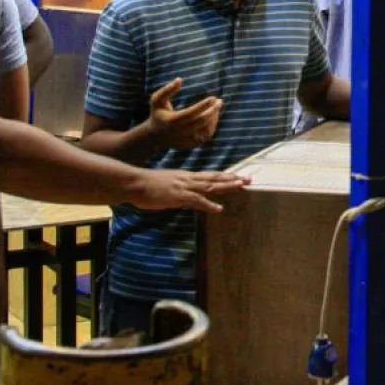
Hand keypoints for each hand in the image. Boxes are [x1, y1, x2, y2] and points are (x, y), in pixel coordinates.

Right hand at [129, 168, 250, 213]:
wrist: (134, 182)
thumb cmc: (147, 186)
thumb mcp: (168, 187)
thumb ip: (180, 193)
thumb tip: (190, 199)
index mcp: (186, 177)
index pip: (210, 175)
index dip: (225, 176)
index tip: (239, 176)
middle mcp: (188, 179)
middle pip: (215, 178)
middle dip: (233, 178)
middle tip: (250, 179)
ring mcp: (184, 186)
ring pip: (210, 186)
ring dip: (227, 186)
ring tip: (242, 186)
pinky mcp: (178, 196)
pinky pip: (196, 200)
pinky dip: (208, 204)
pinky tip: (219, 209)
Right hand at [144, 79, 221, 149]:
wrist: (155, 136)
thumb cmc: (157, 113)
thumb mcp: (157, 100)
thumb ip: (167, 89)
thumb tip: (180, 79)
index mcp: (171, 121)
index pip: (191, 113)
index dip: (203, 105)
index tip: (213, 98)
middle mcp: (179, 132)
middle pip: (201, 122)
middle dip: (213, 111)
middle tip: (219, 101)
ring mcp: (185, 140)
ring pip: (205, 131)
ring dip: (214, 119)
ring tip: (216, 108)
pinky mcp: (191, 145)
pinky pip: (206, 137)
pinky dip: (212, 127)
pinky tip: (213, 117)